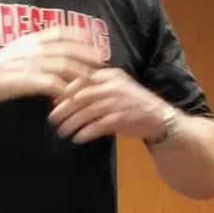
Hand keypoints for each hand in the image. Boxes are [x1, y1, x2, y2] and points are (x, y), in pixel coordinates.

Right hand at [0, 26, 104, 104]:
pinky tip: (74, 97)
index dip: (79, 35)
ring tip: (94, 81)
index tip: (93, 40)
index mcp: (30, 40)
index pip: (60, 32)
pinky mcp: (28, 80)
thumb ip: (30, 52)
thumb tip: (45, 54)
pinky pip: (54, 84)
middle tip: (102, 62)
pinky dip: (66, 90)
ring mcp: (31, 63)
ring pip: (65, 66)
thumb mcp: (13, 53)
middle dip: (88, 55)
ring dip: (81, 73)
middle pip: (69, 48)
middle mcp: (33, 48)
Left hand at [49, 67, 171, 143]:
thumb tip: (67, 95)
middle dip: (64, 108)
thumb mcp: (116, 88)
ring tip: (62, 131)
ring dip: (73, 122)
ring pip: (88, 111)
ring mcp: (119, 102)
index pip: (82, 79)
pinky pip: (99, 125)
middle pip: (81, 96)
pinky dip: (87, 132)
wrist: (160, 118)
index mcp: (110, 75)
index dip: (65, 91)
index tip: (54, 101)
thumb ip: (95, 88)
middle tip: (52, 118)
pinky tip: (78, 138)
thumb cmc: (133, 103)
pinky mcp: (123, 118)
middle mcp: (113, 86)